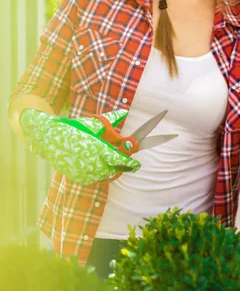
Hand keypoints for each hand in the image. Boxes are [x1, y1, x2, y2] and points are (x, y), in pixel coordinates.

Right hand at [19, 109, 140, 184]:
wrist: (50, 139)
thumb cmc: (74, 129)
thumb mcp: (93, 123)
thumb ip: (111, 119)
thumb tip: (124, 112)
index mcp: (99, 150)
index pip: (120, 161)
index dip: (131, 164)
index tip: (137, 164)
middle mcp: (94, 164)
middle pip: (114, 169)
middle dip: (119, 165)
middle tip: (119, 157)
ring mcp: (86, 173)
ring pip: (105, 174)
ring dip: (107, 167)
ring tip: (101, 157)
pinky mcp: (79, 179)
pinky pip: (94, 178)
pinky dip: (96, 171)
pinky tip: (92, 161)